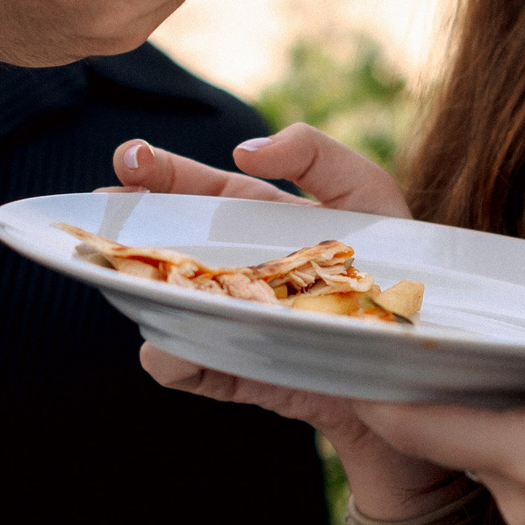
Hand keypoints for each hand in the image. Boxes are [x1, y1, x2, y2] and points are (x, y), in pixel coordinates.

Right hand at [115, 128, 446, 512]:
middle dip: (128, 224)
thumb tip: (244, 151)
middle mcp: (234, 269)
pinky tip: (170, 351)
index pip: (194, 189)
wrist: (422, 354)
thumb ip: (314, 152)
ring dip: (144, 295)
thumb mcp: (367, 191)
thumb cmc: (398, 261)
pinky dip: (178, 364)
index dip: (156, 171)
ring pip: (169, 309)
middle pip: (166, 244)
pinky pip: (200, 372)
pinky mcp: (248, 374)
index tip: (130, 160)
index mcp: (255, 219)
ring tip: (132, 278)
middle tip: (102, 206)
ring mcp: (234, 322)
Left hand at [349, 291, 524, 524]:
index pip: (427, 426)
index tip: (348, 340)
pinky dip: (515, 442)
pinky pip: (509, 479)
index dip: (382, 384)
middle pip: (448, 436)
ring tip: (501, 359)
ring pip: (479, 454)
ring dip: (485, 413)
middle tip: (419, 324)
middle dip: (436, 386)